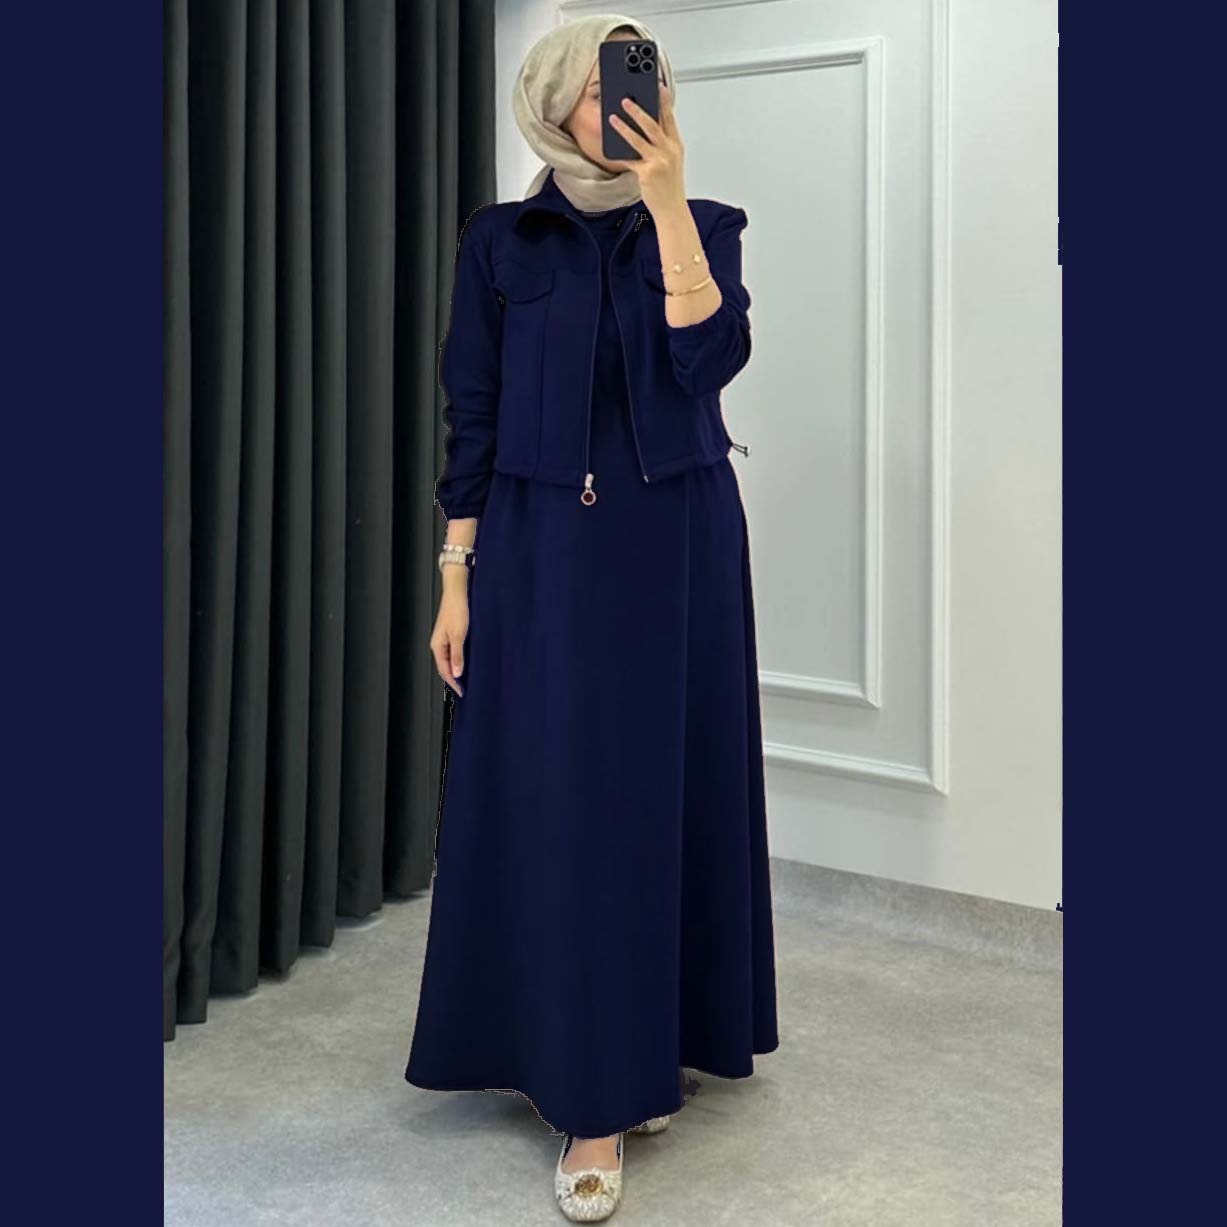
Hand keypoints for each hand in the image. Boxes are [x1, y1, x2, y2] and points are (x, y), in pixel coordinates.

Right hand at [430, 587, 468, 696]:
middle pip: (444, 667)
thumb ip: (457, 655)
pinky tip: (465, 664)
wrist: (457, 593)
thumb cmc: (457, 610)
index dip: (453, 683)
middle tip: (464, 689)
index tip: (461, 692)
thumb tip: (457, 673)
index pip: (444, 670)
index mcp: (437, 646)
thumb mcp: (459, 635)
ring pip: (448, 660)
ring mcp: (444, 640)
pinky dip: (458, 661)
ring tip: (465, 680)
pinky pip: (452, 653)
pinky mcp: (450, 635)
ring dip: (456, 670)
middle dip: (453, 679)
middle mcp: (438, 644)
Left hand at [608, 80, 685, 217]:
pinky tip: (609, 145)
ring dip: (624, 126)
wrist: (672, 209)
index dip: (664, 101)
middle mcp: (669, 151)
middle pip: (653, 124)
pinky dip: (619, 152)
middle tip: (625, 98)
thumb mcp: (671, 161)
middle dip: (638, 109)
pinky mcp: (647, 173)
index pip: (669, 118)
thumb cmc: (670, 186)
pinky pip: (629, 159)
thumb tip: (643, 128)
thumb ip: (661, 144)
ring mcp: (659, 162)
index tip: (658, 86)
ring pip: (638, 139)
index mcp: (676, 145)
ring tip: (612, 116)